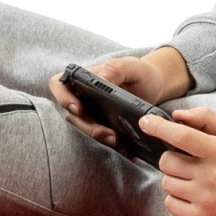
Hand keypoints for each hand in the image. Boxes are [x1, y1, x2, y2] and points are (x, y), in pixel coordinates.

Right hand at [48, 47, 188, 148]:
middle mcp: (82, 97)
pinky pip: (102, 136)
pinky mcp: (103, 125)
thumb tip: (101, 79)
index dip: (63, 98)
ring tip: (120, 143)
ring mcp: (91, 112)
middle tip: (111, 135)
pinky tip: (127, 149)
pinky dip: (112, 144)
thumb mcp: (131, 66)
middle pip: (73, 115)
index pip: (59, 85)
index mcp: (83, 78)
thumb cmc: (139, 72)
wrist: (155, 85)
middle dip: (90, 127)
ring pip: (86, 128)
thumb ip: (116, 68)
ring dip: (100, 138)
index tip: (79, 109)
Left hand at [140, 107, 215, 215]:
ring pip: (166, 182)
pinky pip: (169, 202)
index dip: (160, 127)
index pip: (183, 136)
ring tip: (195, 182)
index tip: (145, 122)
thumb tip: (177, 115)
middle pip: (167, 161)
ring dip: (175, 180)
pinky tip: (194, 196)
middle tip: (189, 164)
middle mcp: (212, 175)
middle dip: (171, 159)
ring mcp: (204, 198)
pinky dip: (177, 198)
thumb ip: (206, 120)